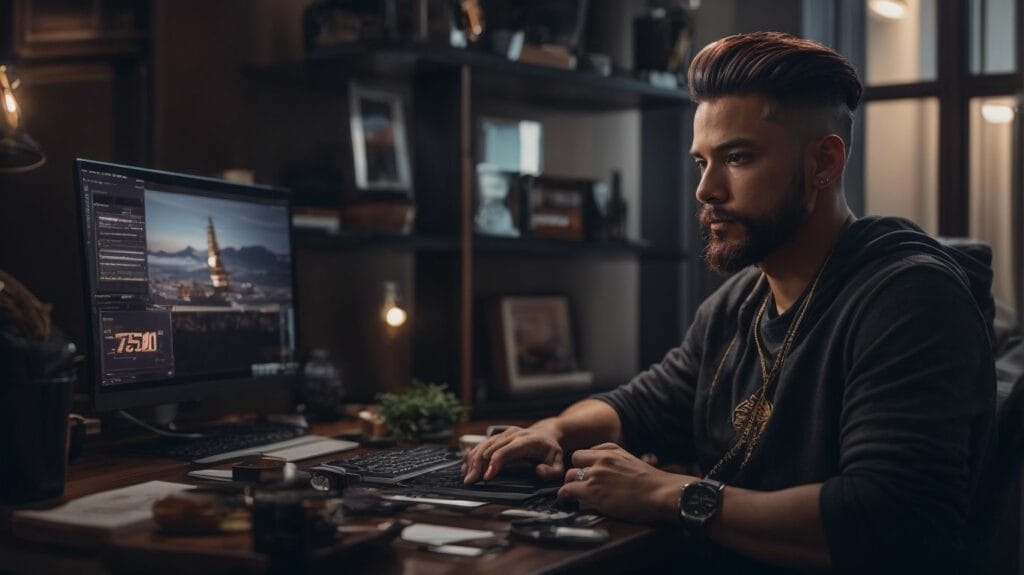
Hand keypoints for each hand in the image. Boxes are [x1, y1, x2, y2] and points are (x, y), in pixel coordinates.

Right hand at [462, 424, 563, 482]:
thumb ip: (552, 471)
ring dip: (472, 460)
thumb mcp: (558, 462)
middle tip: (471, 481)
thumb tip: (538, 471)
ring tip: (466, 476)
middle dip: (479, 465)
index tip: (487, 477)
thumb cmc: (550, 451)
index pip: (507, 449)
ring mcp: (504, 434)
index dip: (495, 462)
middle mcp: (513, 434)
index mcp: (527, 440)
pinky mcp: (498, 436)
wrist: (546, 434)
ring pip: (483, 444)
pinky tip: (465, 466)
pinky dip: (472, 454)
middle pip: (491, 448)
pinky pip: (481, 444)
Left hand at [558, 443, 689, 523]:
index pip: (586, 452)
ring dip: (570, 485)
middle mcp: (601, 459)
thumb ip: (616, 460)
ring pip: (570, 476)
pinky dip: (564, 496)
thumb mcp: (632, 461)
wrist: (660, 493)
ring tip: (571, 495)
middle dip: (576, 473)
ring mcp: (596, 475)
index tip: (584, 472)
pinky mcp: (593, 492)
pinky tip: (565, 500)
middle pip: (575, 461)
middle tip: (578, 484)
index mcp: (612, 450)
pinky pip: (568, 491)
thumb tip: (606, 469)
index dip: (583, 464)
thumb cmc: (651, 483)